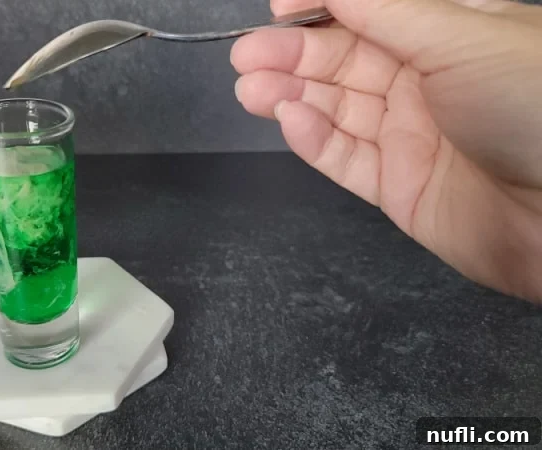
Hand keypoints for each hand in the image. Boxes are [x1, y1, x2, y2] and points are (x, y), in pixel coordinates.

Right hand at [231, 0, 541, 301]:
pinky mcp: (398, 185)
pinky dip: (314, 140)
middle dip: (292, 55)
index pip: (371, 12)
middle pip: (344, 61)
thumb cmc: (532, 110)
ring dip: (291, 96)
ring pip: (337, 108)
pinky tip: (291, 121)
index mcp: (451, 34)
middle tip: (247, 58)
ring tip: (249, 90)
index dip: (321, 7)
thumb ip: (386, 11)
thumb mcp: (461, 38)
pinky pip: (345, 158)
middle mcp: (427, 81)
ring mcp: (410, 135)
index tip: (278, 7)